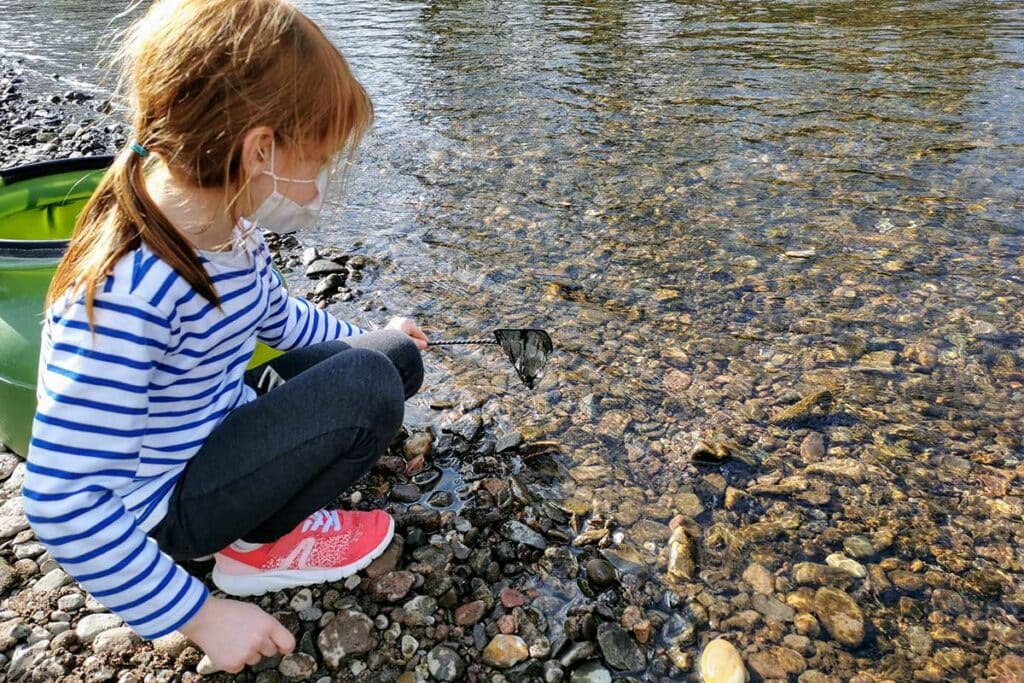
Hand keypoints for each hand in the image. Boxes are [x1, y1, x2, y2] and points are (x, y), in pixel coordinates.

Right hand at [179, 596, 294, 672]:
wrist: (204, 617)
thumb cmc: (230, 612)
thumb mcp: (255, 612)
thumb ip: (269, 626)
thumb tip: (278, 641)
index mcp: (268, 625)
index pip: (288, 643)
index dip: (285, 646)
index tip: (282, 647)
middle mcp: (259, 641)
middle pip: (271, 652)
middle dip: (262, 646)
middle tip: (247, 635)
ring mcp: (246, 654)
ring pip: (255, 659)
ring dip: (247, 653)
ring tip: (234, 639)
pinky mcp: (232, 664)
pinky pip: (240, 666)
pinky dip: (234, 660)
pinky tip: (226, 647)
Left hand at [386, 315, 428, 350]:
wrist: (381, 346)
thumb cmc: (396, 344)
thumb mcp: (411, 344)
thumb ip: (419, 344)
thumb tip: (425, 344)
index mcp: (406, 322)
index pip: (418, 332)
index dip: (424, 341)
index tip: (428, 347)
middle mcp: (400, 320)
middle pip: (411, 333)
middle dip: (415, 341)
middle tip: (418, 349)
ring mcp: (393, 323)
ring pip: (404, 334)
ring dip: (407, 341)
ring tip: (407, 349)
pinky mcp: (387, 329)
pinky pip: (397, 335)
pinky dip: (400, 340)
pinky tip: (400, 347)